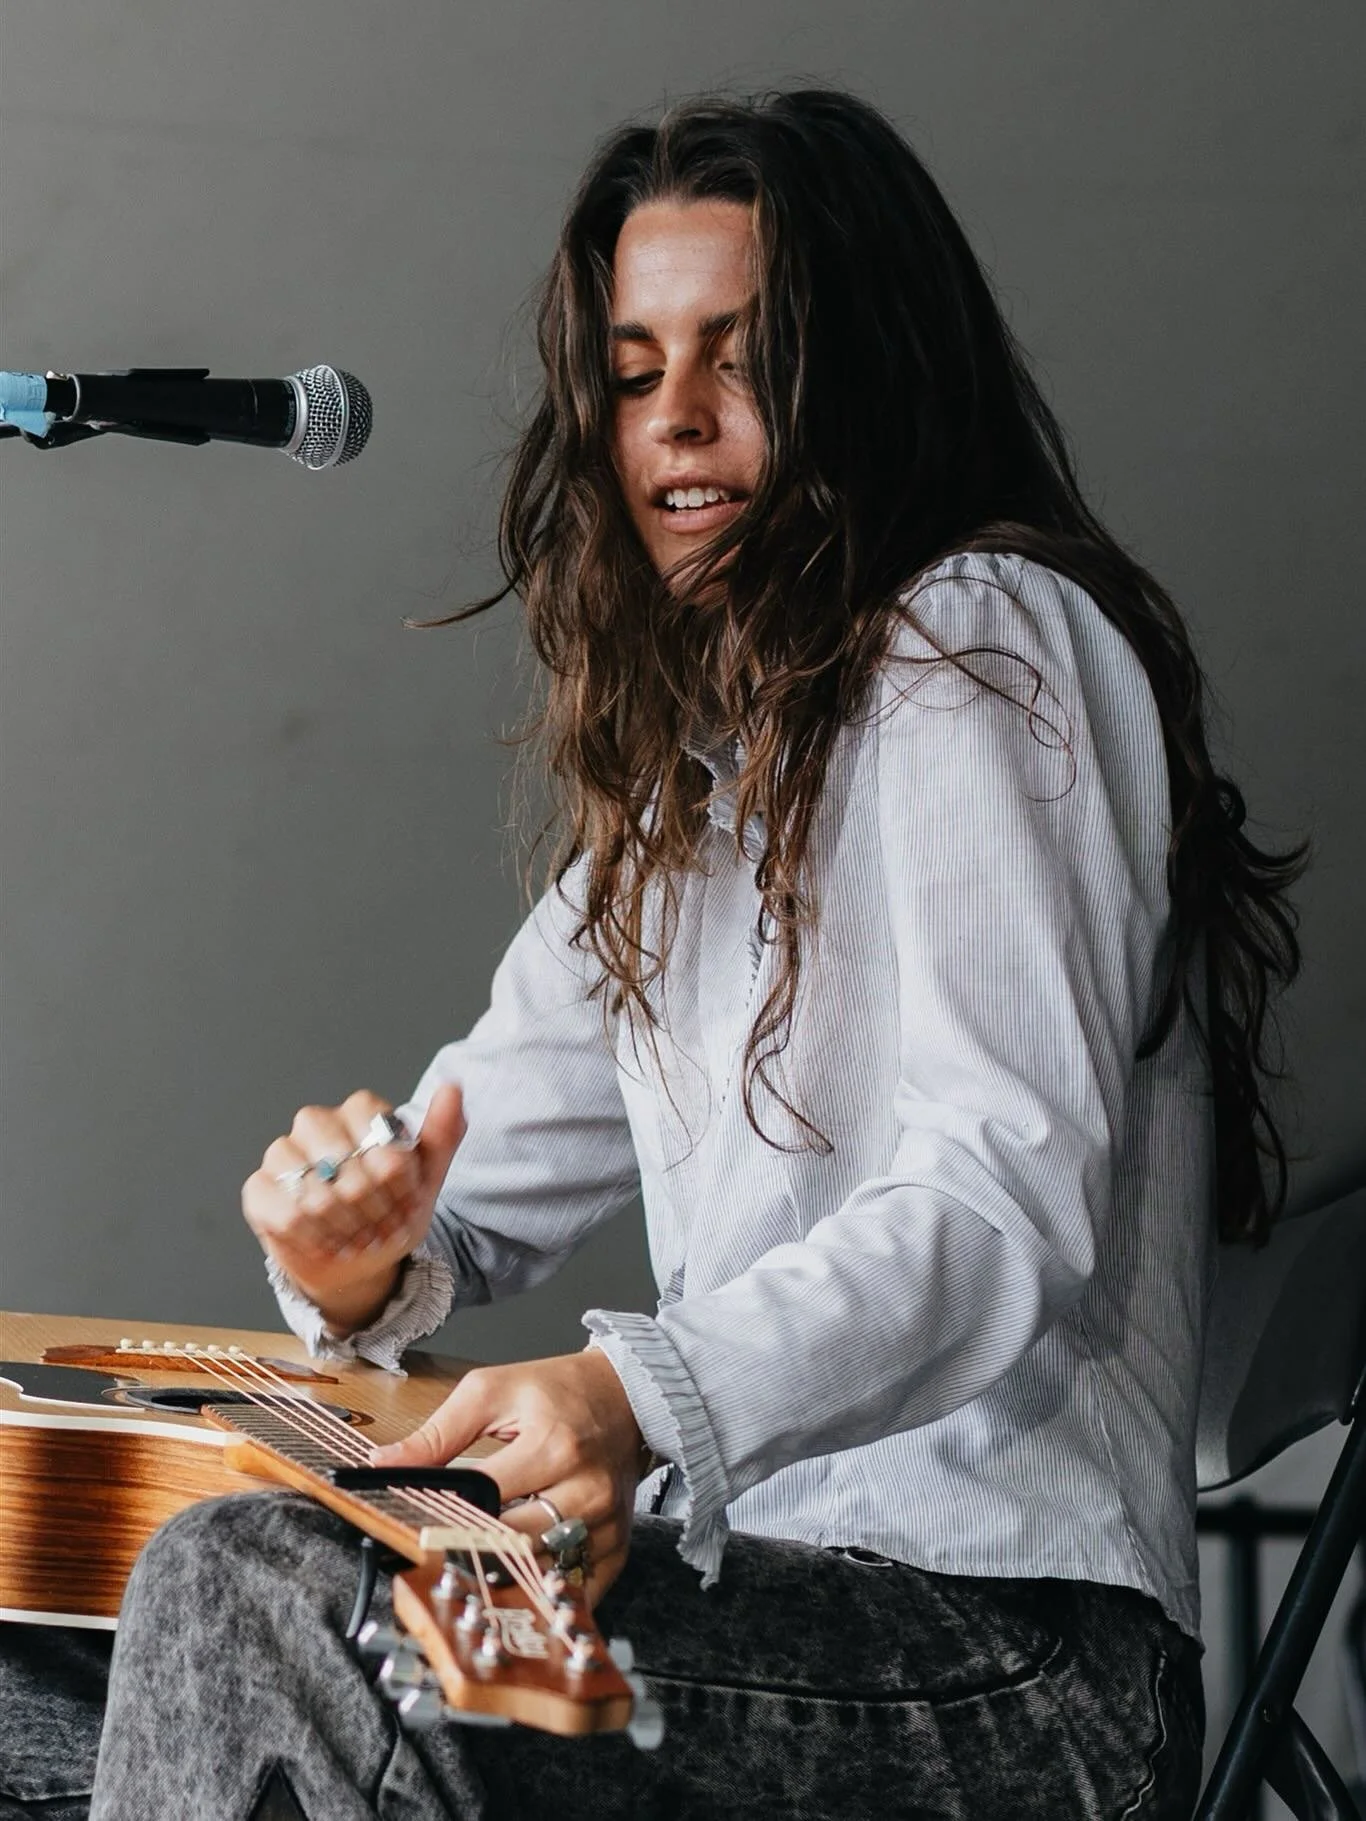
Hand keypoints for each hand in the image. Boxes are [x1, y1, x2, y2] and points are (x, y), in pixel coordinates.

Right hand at [242, 1084, 465, 1332]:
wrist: (358, 1259)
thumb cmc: (391, 1211)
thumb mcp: (427, 1177)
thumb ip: (442, 1133)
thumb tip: (452, 1089)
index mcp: (359, 1111)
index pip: (378, 1132)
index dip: (397, 1177)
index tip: (408, 1201)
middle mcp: (316, 1122)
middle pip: (346, 1162)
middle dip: (373, 1207)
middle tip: (383, 1227)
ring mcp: (282, 1154)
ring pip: (315, 1190)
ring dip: (346, 1225)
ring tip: (359, 1238)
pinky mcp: (259, 1189)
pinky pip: (286, 1212)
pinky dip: (315, 1236)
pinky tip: (328, 1243)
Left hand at [372, 1348, 646, 1606]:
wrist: (627, 1395)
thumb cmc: (558, 1390)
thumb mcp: (492, 1392)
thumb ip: (437, 1434)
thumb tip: (384, 1466)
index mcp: (552, 1446)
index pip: (484, 1501)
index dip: (443, 1518)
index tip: (413, 1531)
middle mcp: (584, 1489)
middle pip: (512, 1545)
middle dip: (470, 1551)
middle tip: (437, 1555)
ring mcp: (604, 1523)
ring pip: (540, 1573)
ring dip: (504, 1575)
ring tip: (473, 1568)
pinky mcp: (616, 1545)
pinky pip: (577, 1590)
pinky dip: (544, 1592)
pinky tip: (519, 1583)